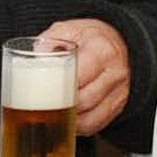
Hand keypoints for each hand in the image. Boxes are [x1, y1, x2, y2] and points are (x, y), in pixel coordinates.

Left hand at [41, 18, 128, 135]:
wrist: (120, 43)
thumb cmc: (90, 38)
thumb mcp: (70, 28)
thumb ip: (50, 39)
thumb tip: (36, 55)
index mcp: (102, 51)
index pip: (80, 74)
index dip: (59, 85)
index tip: (41, 88)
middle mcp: (115, 74)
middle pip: (85, 100)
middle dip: (60, 104)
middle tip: (40, 103)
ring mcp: (118, 93)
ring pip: (90, 118)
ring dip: (67, 120)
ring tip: (49, 115)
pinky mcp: (116, 107)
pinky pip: (95, 125)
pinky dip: (77, 127)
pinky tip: (64, 122)